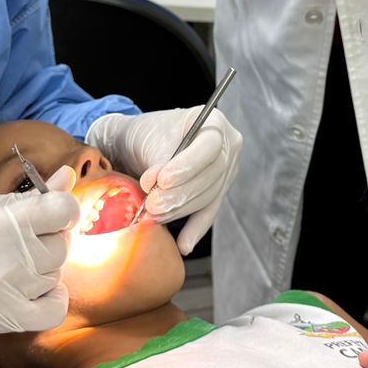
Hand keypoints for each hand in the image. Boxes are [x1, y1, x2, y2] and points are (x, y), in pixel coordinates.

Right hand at [0, 166, 78, 364]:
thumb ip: (25, 196)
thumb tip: (69, 176)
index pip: (62, 211)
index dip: (62, 207)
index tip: (50, 211)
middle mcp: (8, 259)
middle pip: (61, 244)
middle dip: (48, 237)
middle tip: (20, 238)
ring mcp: (9, 294)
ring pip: (56, 274)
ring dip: (42, 267)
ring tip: (11, 264)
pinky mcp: (7, 322)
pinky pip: (55, 309)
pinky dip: (51, 298)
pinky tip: (32, 288)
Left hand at [86, 106, 242, 254]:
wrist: (140, 145)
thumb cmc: (147, 134)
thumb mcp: (153, 137)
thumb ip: (162, 160)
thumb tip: (160, 186)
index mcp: (214, 124)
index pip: (209, 147)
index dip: (187, 166)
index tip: (162, 180)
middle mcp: (227, 148)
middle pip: (210, 176)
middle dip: (178, 194)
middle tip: (151, 204)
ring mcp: (225, 172)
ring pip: (207, 197)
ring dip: (178, 210)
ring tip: (153, 216)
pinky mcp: (216, 194)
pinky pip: (207, 213)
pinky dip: (193, 229)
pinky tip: (184, 244)